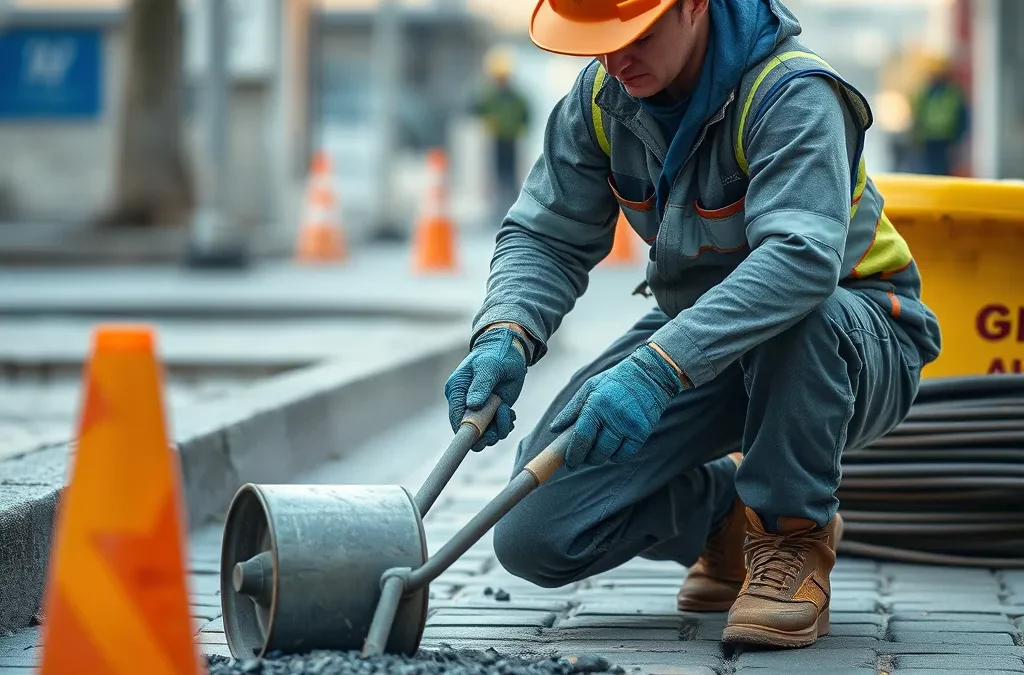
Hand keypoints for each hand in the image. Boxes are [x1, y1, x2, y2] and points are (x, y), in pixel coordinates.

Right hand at [445, 326, 528, 451]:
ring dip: (499, 428)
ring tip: (508, 412)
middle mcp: (464, 403)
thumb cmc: (497, 354)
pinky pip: (495, 430)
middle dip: (487, 432)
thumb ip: (481, 385)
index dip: (469, 429)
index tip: (486, 431)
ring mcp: (478, 409)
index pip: (456, 418)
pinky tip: (510, 413)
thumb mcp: (490, 366)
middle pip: (469, 431)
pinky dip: (504, 425)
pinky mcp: (490, 412)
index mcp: (456, 390)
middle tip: (502, 419)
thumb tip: (472, 404)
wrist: (509, 350)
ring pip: (484, 434)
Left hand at [549, 343, 682, 469]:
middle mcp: (613, 417)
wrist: (649, 375)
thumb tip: (554, 429)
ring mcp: (629, 426)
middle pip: (596, 452)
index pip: (581, 438)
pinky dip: (617, 455)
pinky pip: (625, 455)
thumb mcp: (589, 387)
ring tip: (597, 448)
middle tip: (583, 455)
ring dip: (601, 457)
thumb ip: (571, 409)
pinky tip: (613, 447)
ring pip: (610, 455)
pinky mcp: (642, 432)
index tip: (569, 462)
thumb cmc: (614, 381)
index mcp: (596, 404)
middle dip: (586, 458)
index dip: (573, 455)